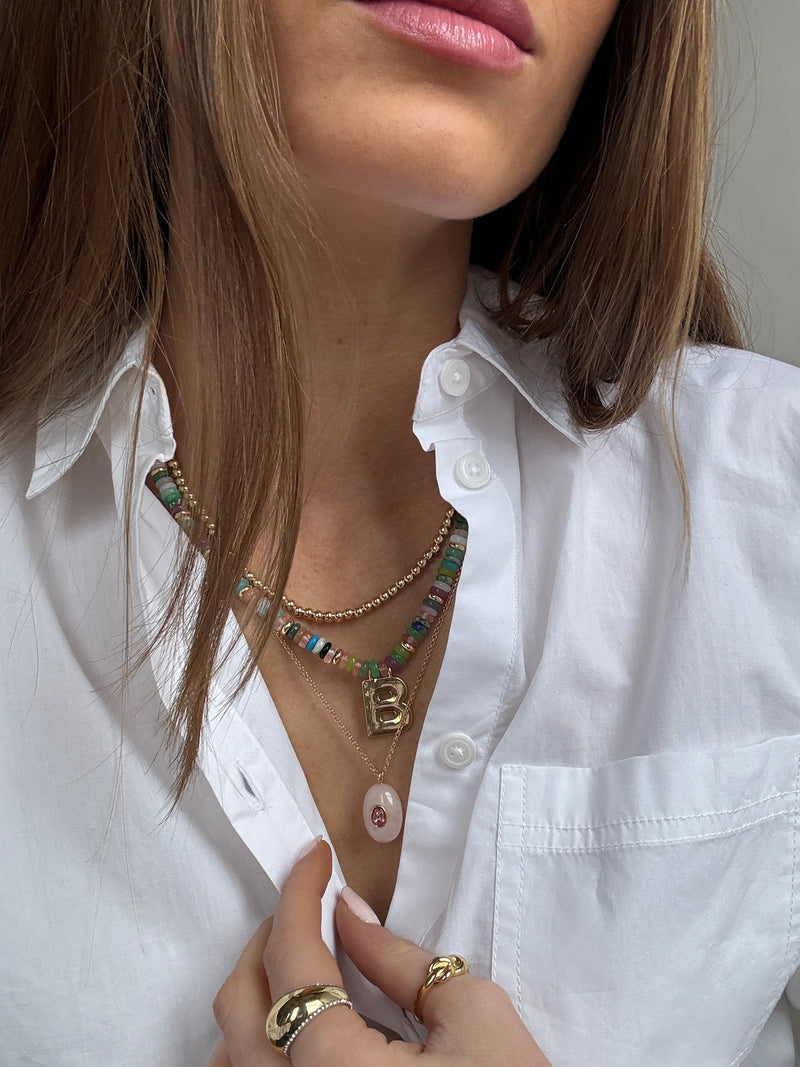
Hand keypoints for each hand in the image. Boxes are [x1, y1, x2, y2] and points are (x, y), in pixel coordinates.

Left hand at [205, 840, 550, 1065]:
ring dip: (255, 996)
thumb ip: (399, 960)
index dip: (299, 894)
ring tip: (302, 961)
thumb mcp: (474, 1018)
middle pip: (239, 1007)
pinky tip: (298, 1026)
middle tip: (309, 905)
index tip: (315, 855)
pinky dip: (256, 1047)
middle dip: (267, 937)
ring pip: (230, 1057)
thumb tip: (347, 913)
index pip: (292, 961)